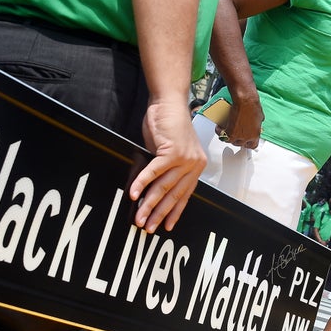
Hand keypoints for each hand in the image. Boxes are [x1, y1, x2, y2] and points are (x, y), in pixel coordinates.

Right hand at [130, 99, 206, 232]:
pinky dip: (142, 183)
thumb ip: (169, 169)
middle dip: (159, 214)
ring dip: (149, 204)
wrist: (168, 103)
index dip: (174, 212)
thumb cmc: (168, 126)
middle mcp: (194, 165)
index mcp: (197, 167)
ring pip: (164, 187)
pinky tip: (133, 194)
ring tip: (139, 217)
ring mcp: (184, 159)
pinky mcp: (172, 152)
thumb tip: (155, 191)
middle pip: (174, 195)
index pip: (185, 195)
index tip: (165, 226)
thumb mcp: (172, 151)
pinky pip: (154, 172)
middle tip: (147, 228)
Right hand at [217, 93, 263, 148]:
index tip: (245, 141)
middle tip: (234, 132)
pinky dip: (219, 132)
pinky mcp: (230, 132)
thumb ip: (257, 124)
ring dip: (227, 136)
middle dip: (236, 139)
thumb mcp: (260, 117)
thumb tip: (255, 124)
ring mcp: (238, 136)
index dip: (247, 143)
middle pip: (240, 143)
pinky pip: (222, 136)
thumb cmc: (253, 106)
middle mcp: (247, 137)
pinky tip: (219, 127)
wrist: (245, 101)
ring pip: (230, 141)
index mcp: (256, 135)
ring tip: (225, 130)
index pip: (252, 146)